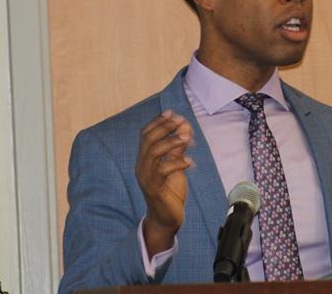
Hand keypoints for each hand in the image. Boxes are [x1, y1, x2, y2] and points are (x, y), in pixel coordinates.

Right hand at [135, 109, 193, 255]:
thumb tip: (185, 127)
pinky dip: (178, 163)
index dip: (158, 122)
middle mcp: (141, 166)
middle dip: (165, 127)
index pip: (146, 134)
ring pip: (153, 152)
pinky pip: (163, 170)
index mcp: (144, 159)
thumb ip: (177, 148)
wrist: (166, 218)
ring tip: (188, 138)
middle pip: (148, 139)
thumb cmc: (170, 191)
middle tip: (181, 121)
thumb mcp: (175, 166)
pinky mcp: (153, 188)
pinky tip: (190, 162)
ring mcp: (146, 177)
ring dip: (172, 141)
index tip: (172, 112)